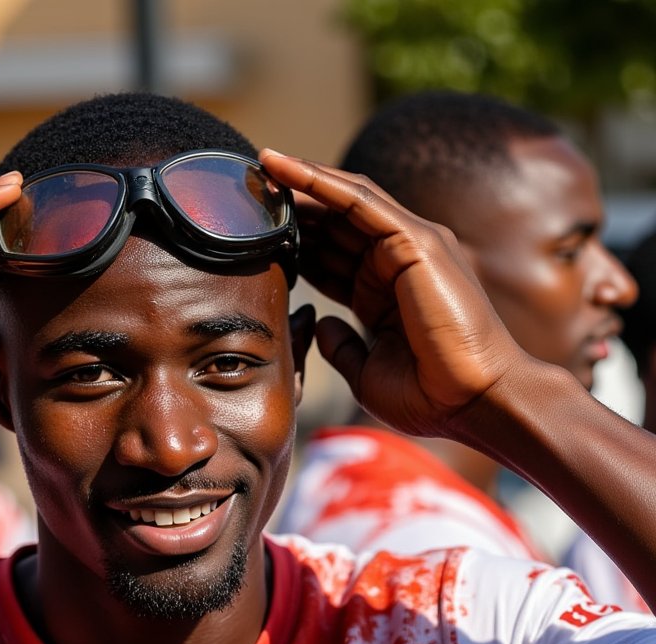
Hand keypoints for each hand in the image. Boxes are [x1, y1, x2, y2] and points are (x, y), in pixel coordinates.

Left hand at [261, 151, 525, 437]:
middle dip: (291, 204)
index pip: (330, 255)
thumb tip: (319, 323)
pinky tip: (285, 168)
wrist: (473, 402)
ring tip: (258, 165)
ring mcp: (408, 246)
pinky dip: (321, 182)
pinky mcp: (416, 241)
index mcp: (381, 293)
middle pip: (334, 222)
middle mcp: (395, 262)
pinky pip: (360, 202)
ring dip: (300, 180)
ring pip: (344, 200)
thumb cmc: (429, 395)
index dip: (292, 241)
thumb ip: (342, 346)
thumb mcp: (366, 372)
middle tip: (245, 188)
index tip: (249, 232)